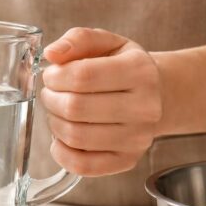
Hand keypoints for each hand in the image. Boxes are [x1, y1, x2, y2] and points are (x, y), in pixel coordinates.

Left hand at [40, 28, 163, 176]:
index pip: (82, 76)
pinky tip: (62, 137)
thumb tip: (52, 54)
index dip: (55, 76)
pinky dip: (61, 152)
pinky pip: (82, 165)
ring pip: (76, 137)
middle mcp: (145, 107)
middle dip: (51, 100)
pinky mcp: (127, 161)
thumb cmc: (121, 66)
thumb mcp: (105, 42)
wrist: (154, 95)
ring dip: (54, 123)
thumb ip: (77, 39)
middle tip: (51, 94)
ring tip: (58, 112)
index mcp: (140, 71)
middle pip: (75, 108)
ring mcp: (138, 138)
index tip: (51, 75)